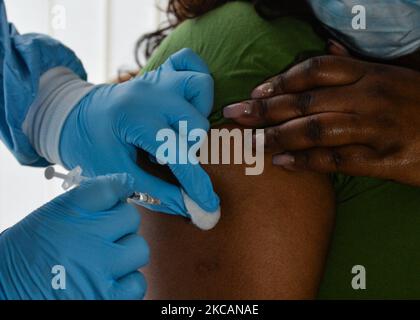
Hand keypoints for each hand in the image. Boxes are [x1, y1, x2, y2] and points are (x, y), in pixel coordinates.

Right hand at [0, 174, 147, 299]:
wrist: (4, 293)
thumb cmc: (28, 254)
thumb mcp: (49, 217)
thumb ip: (85, 203)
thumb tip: (122, 189)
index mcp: (68, 215)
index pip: (110, 188)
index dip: (119, 187)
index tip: (122, 189)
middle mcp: (87, 240)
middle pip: (130, 217)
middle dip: (120, 224)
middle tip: (105, 234)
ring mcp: (100, 272)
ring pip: (139, 249)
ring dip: (126, 254)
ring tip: (105, 261)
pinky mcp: (107, 299)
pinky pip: (137, 282)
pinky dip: (126, 283)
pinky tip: (107, 282)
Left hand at [60, 48, 218, 215]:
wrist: (73, 115)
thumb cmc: (91, 146)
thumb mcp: (117, 173)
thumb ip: (156, 191)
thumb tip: (189, 208)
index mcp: (135, 119)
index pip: (178, 154)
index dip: (196, 184)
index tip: (208, 205)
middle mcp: (151, 93)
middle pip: (196, 122)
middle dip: (190, 148)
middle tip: (168, 155)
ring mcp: (157, 78)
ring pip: (201, 85)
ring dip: (198, 112)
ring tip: (178, 128)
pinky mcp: (160, 72)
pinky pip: (190, 61)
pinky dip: (196, 81)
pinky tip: (185, 102)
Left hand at [224, 55, 419, 185]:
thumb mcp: (395, 75)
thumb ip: (358, 64)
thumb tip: (327, 45)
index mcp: (372, 74)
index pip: (317, 70)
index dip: (282, 80)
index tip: (255, 92)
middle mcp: (370, 97)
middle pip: (306, 100)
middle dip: (265, 108)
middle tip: (234, 116)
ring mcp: (377, 128)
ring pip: (316, 129)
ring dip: (278, 136)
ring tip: (251, 143)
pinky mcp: (386, 160)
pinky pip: (337, 160)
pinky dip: (306, 161)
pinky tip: (282, 163)